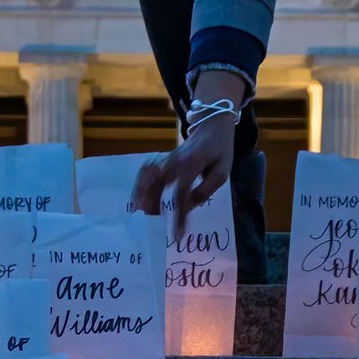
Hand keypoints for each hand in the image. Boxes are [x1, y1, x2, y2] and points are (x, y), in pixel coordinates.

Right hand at [133, 104, 238, 240]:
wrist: (212, 124)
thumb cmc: (219, 150)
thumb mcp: (222, 172)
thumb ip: (205, 190)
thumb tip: (187, 207)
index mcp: (191, 166)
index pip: (180, 194)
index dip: (178, 216)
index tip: (177, 235)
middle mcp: (174, 162)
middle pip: (157, 184)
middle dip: (151, 205)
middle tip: (151, 224)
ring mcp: (166, 158)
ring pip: (147, 176)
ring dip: (141, 194)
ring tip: (138, 212)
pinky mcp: (163, 158)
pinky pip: (146, 170)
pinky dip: (139, 183)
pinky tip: (136, 197)